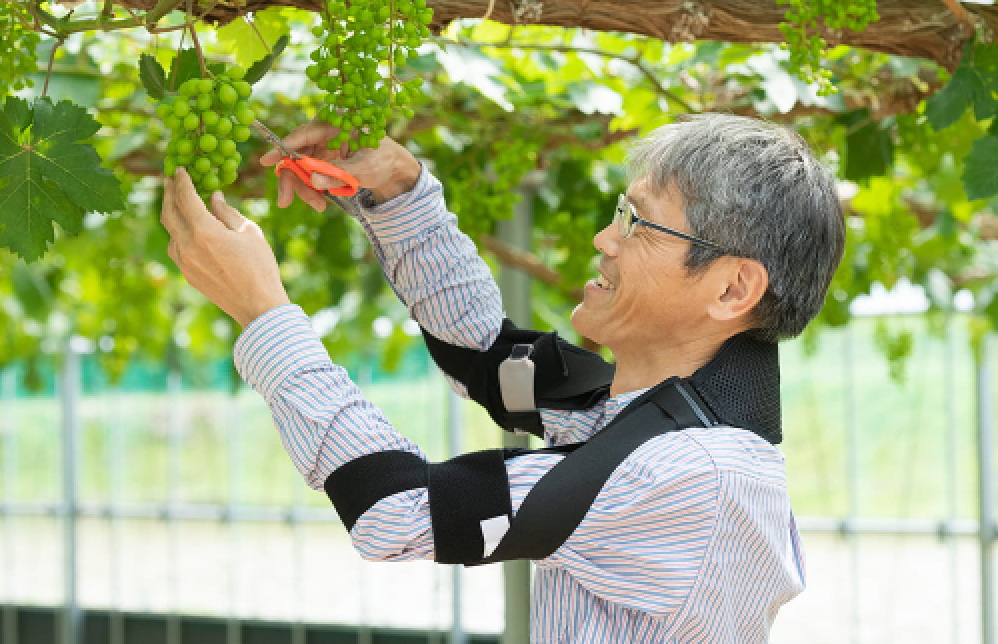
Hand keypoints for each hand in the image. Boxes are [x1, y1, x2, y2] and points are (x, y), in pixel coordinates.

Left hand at [161, 167, 290, 327]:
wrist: (258, 306)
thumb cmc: (260, 267)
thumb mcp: (249, 233)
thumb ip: (227, 213)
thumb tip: (214, 198)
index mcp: (204, 231)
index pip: (185, 198)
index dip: (181, 181)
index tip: (180, 170)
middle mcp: (188, 246)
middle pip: (168, 213)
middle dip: (168, 194)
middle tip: (169, 180)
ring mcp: (185, 262)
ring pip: (170, 232)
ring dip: (172, 215)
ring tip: (178, 204)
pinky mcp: (187, 275)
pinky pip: (176, 248)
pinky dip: (179, 234)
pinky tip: (187, 230)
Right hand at [259, 121, 420, 211]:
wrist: (392, 168)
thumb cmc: (382, 160)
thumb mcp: (364, 169)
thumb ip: (339, 174)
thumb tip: (312, 180)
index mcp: (334, 126)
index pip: (304, 135)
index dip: (284, 148)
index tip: (267, 160)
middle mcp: (323, 135)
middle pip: (295, 155)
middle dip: (291, 179)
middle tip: (284, 201)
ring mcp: (320, 149)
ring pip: (300, 169)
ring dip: (303, 189)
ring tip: (320, 205)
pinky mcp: (321, 162)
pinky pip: (308, 176)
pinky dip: (311, 190)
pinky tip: (321, 201)